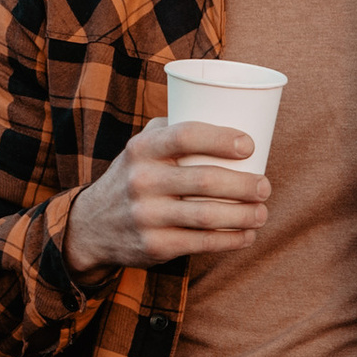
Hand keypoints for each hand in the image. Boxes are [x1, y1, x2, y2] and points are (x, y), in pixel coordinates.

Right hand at [67, 120, 270, 279]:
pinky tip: (247, 235)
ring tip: (262, 212)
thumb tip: (224, 111)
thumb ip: (172, 128)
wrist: (92, 226)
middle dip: (245, 184)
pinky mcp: (154, 246)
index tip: (250, 146)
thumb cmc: (133, 177)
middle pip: (205, 180)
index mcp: (142, 149)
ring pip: (208, 215)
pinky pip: (202, 243)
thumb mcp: (140, 147)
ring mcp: (147, 216)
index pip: (186, 135)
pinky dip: (232, 240)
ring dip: (245, 215)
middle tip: (265, 186)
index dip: (223, 138)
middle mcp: (141, 181)